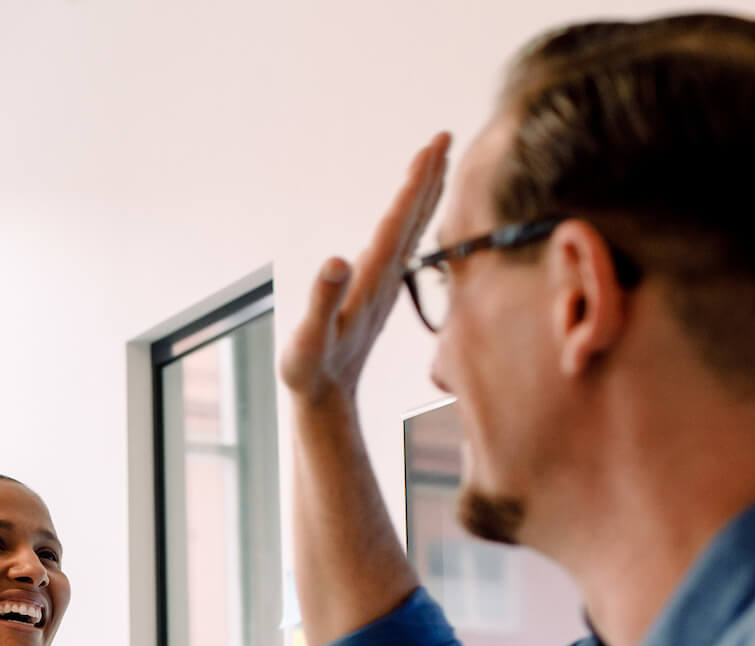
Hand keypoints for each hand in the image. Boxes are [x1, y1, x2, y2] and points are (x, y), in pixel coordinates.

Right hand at [278, 133, 449, 405]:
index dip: (416, 183)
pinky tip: (415, 207)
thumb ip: (323, 299)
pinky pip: (403, 243)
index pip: (400, 221)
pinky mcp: (378, 289)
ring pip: (412, 228)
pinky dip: (413, 216)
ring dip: (424, 192)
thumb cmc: (312, 370)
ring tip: (435, 160)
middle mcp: (384, 276)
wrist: (327, 399)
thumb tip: (336, 259)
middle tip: (444, 136)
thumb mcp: (310, 338)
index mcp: (371, 279)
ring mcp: (383, 282)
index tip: (433, 147)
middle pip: (414, 218)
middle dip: (429, 176)